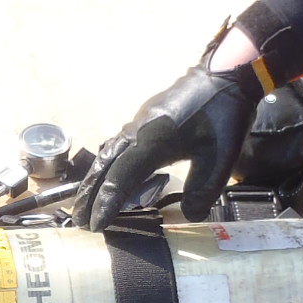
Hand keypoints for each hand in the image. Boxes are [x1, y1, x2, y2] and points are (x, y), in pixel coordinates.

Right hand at [74, 61, 264, 228]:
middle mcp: (136, 132)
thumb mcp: (220, 159)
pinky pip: (116, 147)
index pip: (120, 178)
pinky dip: (106, 167)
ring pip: (107, 156)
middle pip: (104, 167)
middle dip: (89, 195)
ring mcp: (138, 123)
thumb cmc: (223, 116)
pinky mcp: (144, 120)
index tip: (96, 226)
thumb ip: (202, 191)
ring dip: (94, 181)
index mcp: (151, 142)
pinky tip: (108, 177)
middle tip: (78, 221)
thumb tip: (188, 216)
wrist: (224, 77)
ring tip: (85, 204)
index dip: (106, 204)